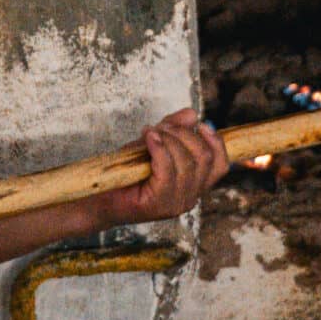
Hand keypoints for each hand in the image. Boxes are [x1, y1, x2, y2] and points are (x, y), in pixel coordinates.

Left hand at [99, 108, 229, 226]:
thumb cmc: (127, 172)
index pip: (220, 166)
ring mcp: (175, 203)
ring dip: (169, 139)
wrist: (100, 197)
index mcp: (194, 186)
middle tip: (161, 127)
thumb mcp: (153, 144)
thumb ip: (173, 129)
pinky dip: (159, 148)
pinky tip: (149, 138)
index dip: (216, 142)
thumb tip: (192, 115)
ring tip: (150, 132)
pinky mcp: (158, 204)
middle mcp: (190, 198)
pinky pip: (167, 169)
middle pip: (204, 158)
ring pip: (187, 162)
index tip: (201, 125)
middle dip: (184, 134)